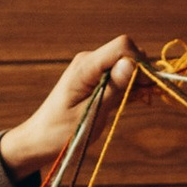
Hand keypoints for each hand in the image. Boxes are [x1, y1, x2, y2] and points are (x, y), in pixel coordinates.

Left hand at [0, 34, 135, 177]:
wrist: (40, 140)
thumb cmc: (61, 132)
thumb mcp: (90, 113)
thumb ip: (112, 88)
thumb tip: (131, 63)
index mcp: (85, 66)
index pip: (122, 47)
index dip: (140, 63)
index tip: (146, 87)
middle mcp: (89, 61)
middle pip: (127, 52)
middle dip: (142, 72)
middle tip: (145, 98)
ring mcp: (92, 68)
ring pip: (127, 62)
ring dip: (137, 80)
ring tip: (138, 101)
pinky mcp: (96, 78)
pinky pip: (120, 73)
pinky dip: (130, 85)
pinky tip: (131, 100)